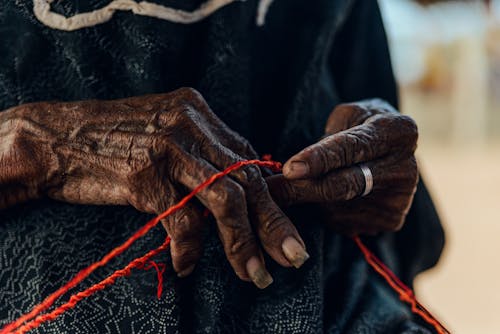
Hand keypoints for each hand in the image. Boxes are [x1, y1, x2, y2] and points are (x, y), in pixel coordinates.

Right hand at [0, 88, 308, 287]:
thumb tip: (234, 194)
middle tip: (293, 257)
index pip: (249, 161)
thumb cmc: (110, 144)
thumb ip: (199, 156)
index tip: (286, 231)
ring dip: (243, 243)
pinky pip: (181, 219)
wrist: (52, 139)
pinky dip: (189, 247)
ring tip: (253, 274)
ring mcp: (169, 147)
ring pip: (225, 200)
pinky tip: (185, 265)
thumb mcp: (163, 136)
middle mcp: (190, 124)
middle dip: (273, 225)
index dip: (271, 200)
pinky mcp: (145, 173)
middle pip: (247, 181)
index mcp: (198, 113)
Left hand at [267, 99, 417, 234]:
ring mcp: (400, 199)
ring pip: (337, 208)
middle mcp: (405, 168)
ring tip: (309, 182)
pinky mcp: (391, 221)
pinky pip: (343, 222)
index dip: (318, 159)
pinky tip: (330, 197)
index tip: (290, 169)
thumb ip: (326, 139)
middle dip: (302, 189)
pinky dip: (326, 212)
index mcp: (398, 131)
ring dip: (311, 200)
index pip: (352, 147)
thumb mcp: (347, 115)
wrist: (392, 150)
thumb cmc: (360, 125)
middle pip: (343, 185)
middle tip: (270, 190)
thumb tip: (293, 173)